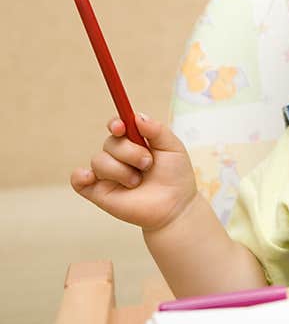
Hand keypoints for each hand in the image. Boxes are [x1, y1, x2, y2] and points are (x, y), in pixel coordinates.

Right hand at [70, 114, 197, 231]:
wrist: (175, 207)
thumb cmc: (175, 176)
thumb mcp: (173, 147)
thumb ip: (156, 130)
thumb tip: (137, 116)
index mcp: (135, 142)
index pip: (117, 126)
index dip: (115, 124)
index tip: (120, 127)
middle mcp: (119, 156)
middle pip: (110, 143)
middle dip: (130, 152)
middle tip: (147, 164)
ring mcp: (108, 174)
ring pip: (99, 160)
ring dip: (121, 170)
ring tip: (138, 181)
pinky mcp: (99, 192)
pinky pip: (78, 181)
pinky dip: (80, 176)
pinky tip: (90, 177)